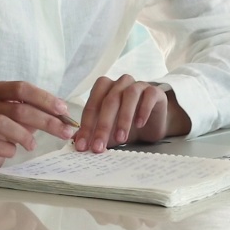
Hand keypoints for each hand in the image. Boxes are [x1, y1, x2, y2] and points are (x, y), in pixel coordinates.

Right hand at [0, 80, 75, 169]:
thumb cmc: (7, 127)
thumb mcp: (22, 114)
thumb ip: (40, 110)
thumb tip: (65, 115)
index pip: (20, 88)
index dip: (43, 98)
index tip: (63, 109)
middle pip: (17, 108)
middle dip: (45, 120)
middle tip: (65, 131)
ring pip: (1, 123)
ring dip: (24, 135)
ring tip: (33, 145)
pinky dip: (9, 149)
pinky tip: (14, 152)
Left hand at [73, 75, 190, 152]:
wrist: (154, 123)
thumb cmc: (128, 125)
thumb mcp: (108, 131)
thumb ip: (93, 133)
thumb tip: (74, 141)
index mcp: (105, 88)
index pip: (92, 104)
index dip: (86, 126)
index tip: (82, 146)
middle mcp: (120, 83)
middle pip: (109, 100)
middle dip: (103, 125)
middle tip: (99, 146)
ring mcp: (138, 85)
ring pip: (129, 95)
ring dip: (123, 118)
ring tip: (121, 138)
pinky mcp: (155, 91)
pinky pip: (149, 96)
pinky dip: (143, 110)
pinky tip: (140, 124)